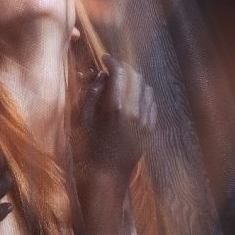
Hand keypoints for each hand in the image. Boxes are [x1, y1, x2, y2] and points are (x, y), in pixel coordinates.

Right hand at [74, 54, 156, 186]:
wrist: (107, 175)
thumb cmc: (88, 147)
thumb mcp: (82, 118)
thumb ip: (90, 93)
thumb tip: (98, 75)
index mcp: (115, 107)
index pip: (119, 72)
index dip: (111, 61)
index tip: (104, 58)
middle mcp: (134, 111)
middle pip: (135, 76)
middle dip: (124, 68)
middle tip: (112, 68)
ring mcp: (144, 120)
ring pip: (146, 88)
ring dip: (134, 80)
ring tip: (122, 82)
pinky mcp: (149, 129)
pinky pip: (151, 103)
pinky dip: (142, 94)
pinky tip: (132, 97)